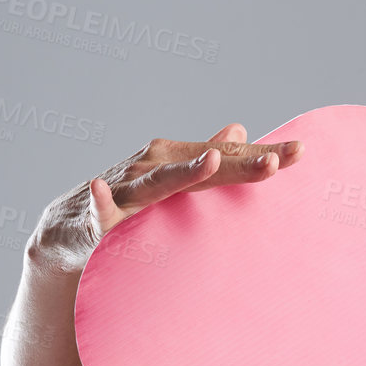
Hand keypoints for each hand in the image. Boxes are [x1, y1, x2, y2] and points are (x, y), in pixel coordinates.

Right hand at [25, 123, 304, 272]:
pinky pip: (95, 215)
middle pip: (202, 165)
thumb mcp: (170, 187)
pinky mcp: (89, 221)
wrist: (63, 235)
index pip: (226, 158)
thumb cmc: (127, 210)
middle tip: (277, 163)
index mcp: (173, 163)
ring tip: (213, 161)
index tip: (302, 153)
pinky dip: (98, 204)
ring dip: (183, 172)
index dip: (261, 156)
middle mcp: (150, 169)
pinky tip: (99, 192)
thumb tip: (239, 130)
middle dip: (239, 162)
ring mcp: (121, 192)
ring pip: (157, 184)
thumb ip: (206, 164)